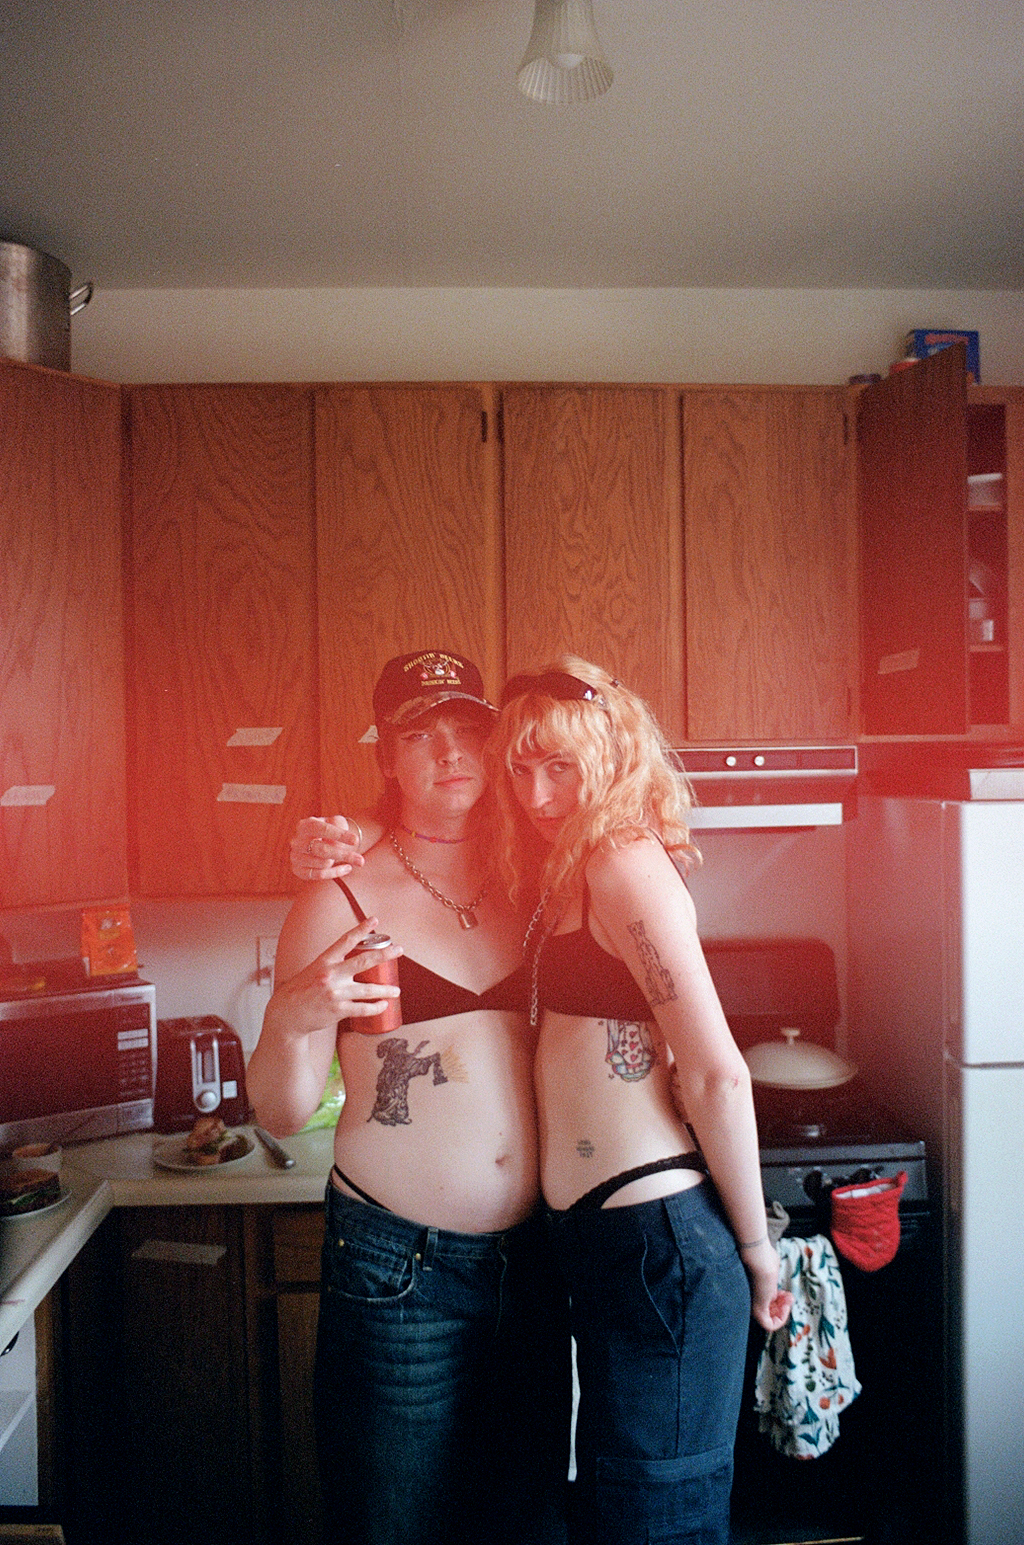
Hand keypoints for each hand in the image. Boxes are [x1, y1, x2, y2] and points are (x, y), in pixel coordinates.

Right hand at [270, 918, 401, 1032]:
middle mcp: (331, 975)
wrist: (286, 1015)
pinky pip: (364, 1009)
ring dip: (386, 989)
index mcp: (324, 961)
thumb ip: (330, 965)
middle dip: (385, 954)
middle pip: (364, 961)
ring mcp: (336, 993)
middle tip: (399, 950)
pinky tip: (383, 1005)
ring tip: (396, 990)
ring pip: (369, 990)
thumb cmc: (298, 992)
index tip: (374, 920)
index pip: (345, 940)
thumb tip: (349, 961)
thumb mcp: (311, 970)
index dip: (362, 929)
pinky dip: (377, 1007)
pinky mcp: (338, 1010)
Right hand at [290, 815, 364, 881]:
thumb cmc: (332, 830)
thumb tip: (339, 839)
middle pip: (322, 850)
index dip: (340, 835)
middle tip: (361, 861)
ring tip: (348, 858)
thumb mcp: (336, 822)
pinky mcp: (298, 870)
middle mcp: (297, 841)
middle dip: (343, 855)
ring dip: (338, 861)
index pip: (323, 830)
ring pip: (322, 863)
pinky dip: (336, 873)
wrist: (321, 840)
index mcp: (306, 825)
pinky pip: (319, 875)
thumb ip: (338, 825)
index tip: (355, 840)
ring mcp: (296, 856)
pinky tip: (347, 868)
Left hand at [739, 1239, 793, 1332]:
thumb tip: (776, 1288)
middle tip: (789, 1296)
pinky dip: (781, 1319)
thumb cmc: (765, 1260)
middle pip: (771, 1313)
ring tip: (788, 1300)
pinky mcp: (757, 1313)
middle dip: (784, 1305)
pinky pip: (770, 1326)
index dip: (781, 1300)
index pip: (769, 1304)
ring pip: (771, 1320)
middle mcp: (753, 1300)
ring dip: (784, 1312)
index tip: (785, 1292)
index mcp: (756, 1291)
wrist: (759, 1257)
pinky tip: (785, 1306)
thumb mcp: (773, 1274)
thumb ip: (773, 1283)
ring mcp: (754, 1307)